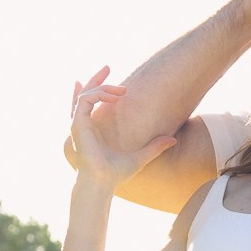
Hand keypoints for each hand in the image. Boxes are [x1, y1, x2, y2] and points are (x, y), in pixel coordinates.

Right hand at [67, 67, 173, 191]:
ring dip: (103, 87)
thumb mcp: (140, 156)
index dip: (93, 90)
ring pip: (85, 95)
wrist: (103, 183)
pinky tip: (114, 95)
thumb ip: (155, 146)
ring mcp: (78, 125)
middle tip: (108, 66)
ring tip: (122, 89)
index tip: (101, 77)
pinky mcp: (77, 125)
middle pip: (84, 95)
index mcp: (91, 131)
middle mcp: (82, 126)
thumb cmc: (115, 174)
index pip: (86, 105)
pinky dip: (98, 94)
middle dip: (96, 79)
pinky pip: (85, 101)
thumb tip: (173, 139)